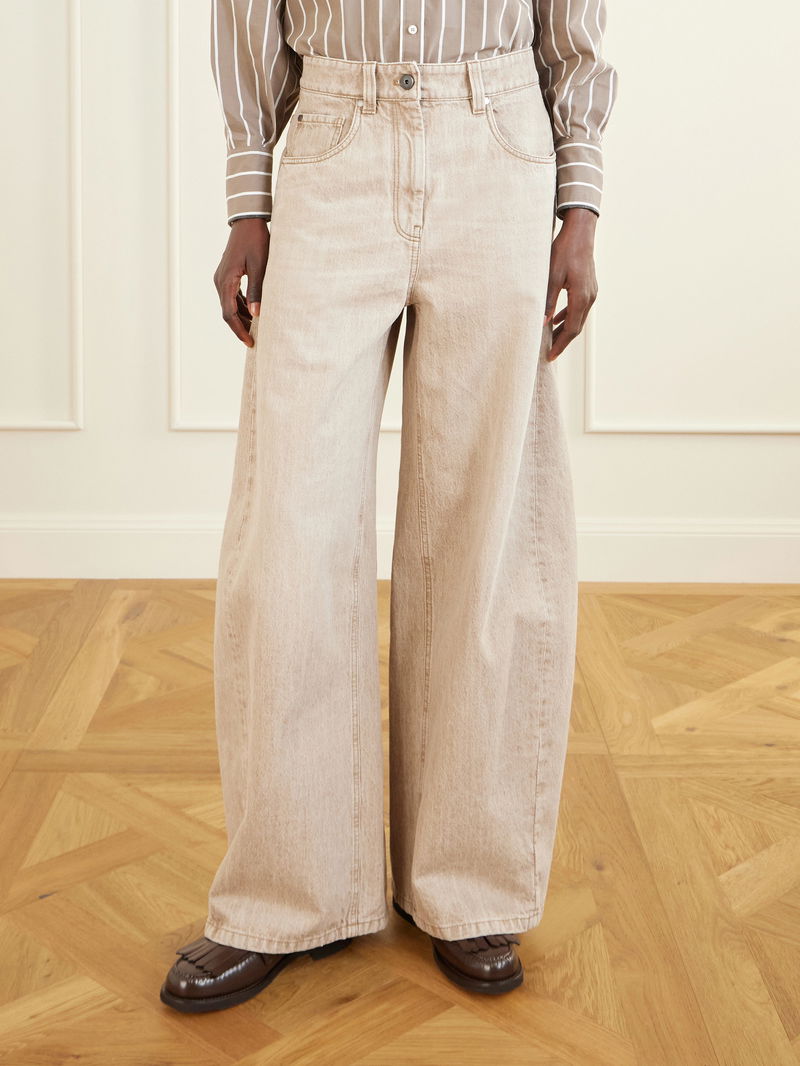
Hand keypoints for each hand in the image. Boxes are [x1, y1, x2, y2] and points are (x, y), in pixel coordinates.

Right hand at [213, 218, 269, 347]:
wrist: (248, 222)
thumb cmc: (256, 241)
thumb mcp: (260, 266)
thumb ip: (257, 290)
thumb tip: (257, 314)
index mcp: (226, 281)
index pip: (229, 314)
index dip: (239, 330)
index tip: (250, 342)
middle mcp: (220, 281)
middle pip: (228, 312)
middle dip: (241, 327)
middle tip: (256, 339)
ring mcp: (222, 278)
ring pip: (230, 305)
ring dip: (242, 318)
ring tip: (257, 329)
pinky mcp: (228, 275)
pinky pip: (232, 296)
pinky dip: (242, 307)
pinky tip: (254, 312)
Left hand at [543, 207, 597, 361]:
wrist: (580, 232)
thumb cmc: (565, 251)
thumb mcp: (552, 276)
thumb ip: (548, 301)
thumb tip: (543, 322)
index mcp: (581, 297)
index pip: (571, 329)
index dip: (560, 344)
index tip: (550, 355)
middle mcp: (590, 297)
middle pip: (576, 327)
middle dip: (563, 341)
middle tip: (549, 352)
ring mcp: (591, 292)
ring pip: (578, 318)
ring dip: (565, 330)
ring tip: (551, 340)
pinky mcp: (588, 287)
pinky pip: (579, 308)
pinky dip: (568, 316)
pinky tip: (557, 320)